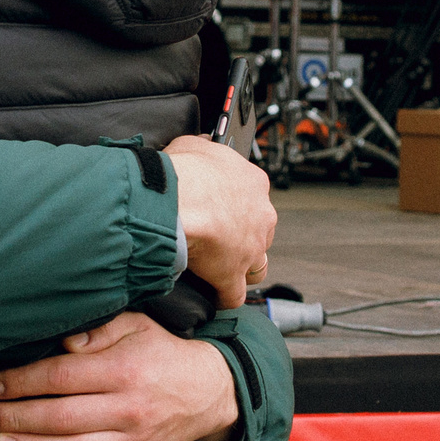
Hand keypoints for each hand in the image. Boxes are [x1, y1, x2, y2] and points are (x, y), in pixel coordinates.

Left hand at [0, 311, 239, 440]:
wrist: (211, 391)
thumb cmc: (162, 353)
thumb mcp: (135, 325)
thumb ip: (97, 331)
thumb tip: (62, 341)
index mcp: (122, 370)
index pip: (60, 378)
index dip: (21, 382)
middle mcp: (127, 410)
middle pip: (61, 418)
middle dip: (17, 417)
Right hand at [163, 134, 274, 307]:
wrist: (179, 200)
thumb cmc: (185, 171)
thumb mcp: (194, 144)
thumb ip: (202, 147)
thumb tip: (198, 147)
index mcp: (253, 183)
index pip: (253, 196)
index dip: (235, 205)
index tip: (220, 207)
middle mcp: (260, 217)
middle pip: (260, 232)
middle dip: (243, 237)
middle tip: (218, 238)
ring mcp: (250, 249)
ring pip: (257, 266)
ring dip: (242, 268)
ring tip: (221, 269)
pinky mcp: (232, 275)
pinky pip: (234, 295)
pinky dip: (224, 297)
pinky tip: (213, 295)